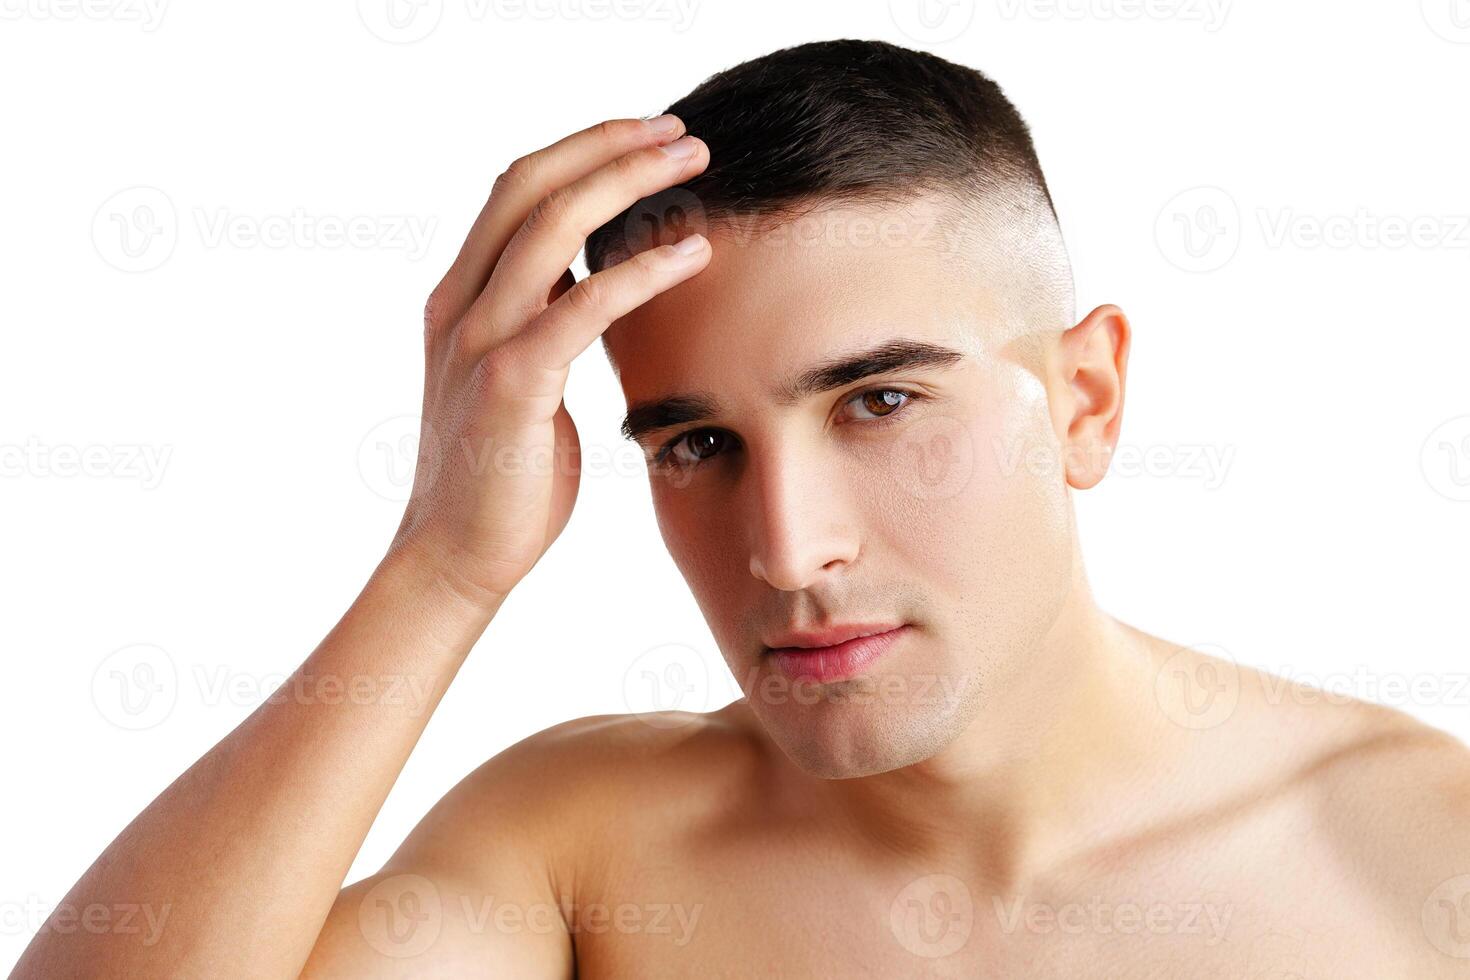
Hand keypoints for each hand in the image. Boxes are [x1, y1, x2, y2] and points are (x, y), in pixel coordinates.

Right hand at [388, 116, 709, 607]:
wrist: (455, 559)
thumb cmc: (500, 480)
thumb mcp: (518, 382)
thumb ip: (541, 327)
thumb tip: (586, 290)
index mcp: (460, 300)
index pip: (515, 190)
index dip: (583, 149)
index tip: (649, 137)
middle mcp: (461, 306)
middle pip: (529, 184)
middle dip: (610, 144)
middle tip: (684, 133)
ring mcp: (480, 341)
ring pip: (550, 226)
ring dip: (628, 182)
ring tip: (694, 163)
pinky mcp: (513, 385)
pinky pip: (582, 307)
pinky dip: (643, 270)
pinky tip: (693, 253)